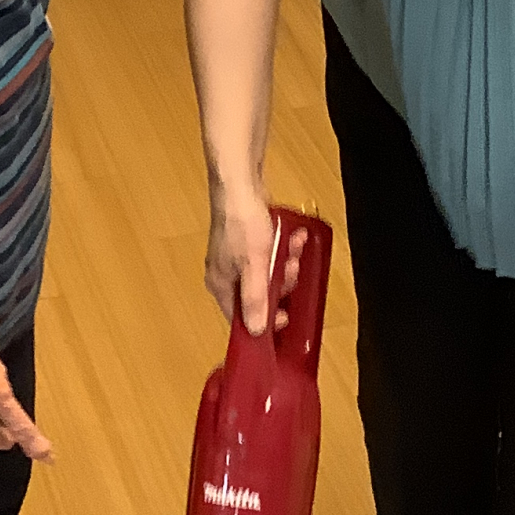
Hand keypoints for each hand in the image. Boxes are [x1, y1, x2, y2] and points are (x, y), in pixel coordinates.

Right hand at [204, 185, 304, 334]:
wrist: (240, 183)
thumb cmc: (242, 223)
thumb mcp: (255, 266)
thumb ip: (255, 299)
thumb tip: (255, 330)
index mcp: (221, 284)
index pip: (240, 317)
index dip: (263, 320)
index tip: (284, 315)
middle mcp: (226, 274)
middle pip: (258, 295)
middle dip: (280, 283)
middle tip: (291, 269)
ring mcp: (236, 257)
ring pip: (267, 275)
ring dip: (285, 264)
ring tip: (293, 248)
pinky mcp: (247, 242)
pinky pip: (269, 256)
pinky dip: (283, 249)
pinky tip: (294, 237)